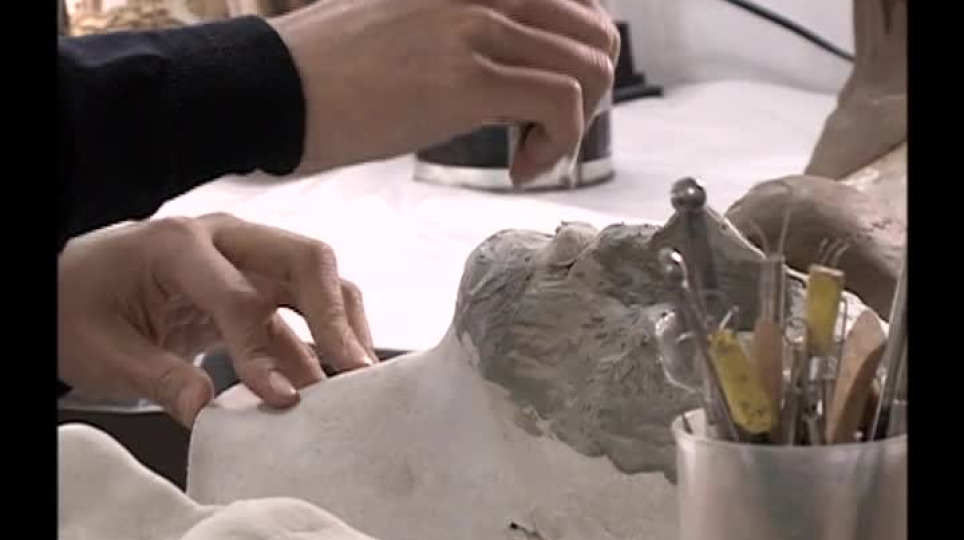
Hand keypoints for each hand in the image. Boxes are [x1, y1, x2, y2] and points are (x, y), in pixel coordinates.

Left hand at [58, 214, 376, 426]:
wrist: (73, 285)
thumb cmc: (80, 306)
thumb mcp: (101, 349)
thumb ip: (157, 377)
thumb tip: (205, 410)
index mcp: (179, 245)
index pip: (239, 297)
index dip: (263, 352)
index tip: (282, 399)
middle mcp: (226, 240)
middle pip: (305, 260)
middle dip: (336, 316)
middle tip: (354, 371)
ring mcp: (247, 259)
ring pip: (317, 280)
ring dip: (342, 327)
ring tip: (357, 380)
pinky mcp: (255, 286)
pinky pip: (300, 311)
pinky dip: (320, 344)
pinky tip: (327, 383)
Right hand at [270, 0, 618, 183]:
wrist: (271, 91)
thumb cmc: (330, 72)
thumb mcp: (412, 28)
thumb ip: (469, 34)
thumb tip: (513, 69)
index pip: (578, 3)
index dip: (580, 60)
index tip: (545, 103)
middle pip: (597, 35)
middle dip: (588, 98)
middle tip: (544, 135)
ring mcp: (477, 28)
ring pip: (589, 69)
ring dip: (573, 126)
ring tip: (528, 155)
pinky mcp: (466, 78)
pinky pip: (560, 105)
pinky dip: (556, 146)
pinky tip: (518, 169)